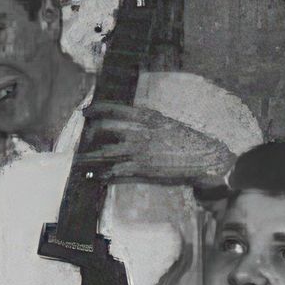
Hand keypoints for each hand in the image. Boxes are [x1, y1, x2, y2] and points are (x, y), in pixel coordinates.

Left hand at [81, 102, 234, 185]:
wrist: (204, 156)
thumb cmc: (188, 141)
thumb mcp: (167, 124)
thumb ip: (148, 124)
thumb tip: (134, 125)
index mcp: (147, 117)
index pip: (115, 108)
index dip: (96, 109)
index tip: (85, 112)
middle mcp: (140, 131)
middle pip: (104, 129)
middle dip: (90, 135)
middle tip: (84, 141)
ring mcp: (140, 150)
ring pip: (105, 152)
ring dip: (89, 159)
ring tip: (79, 163)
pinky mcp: (143, 168)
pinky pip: (116, 170)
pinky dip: (104, 174)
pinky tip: (98, 176)